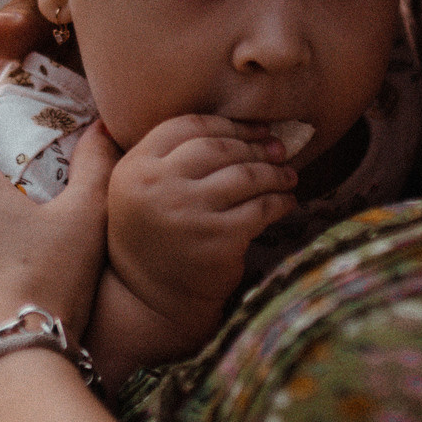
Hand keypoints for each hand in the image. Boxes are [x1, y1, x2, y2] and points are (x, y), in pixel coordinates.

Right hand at [105, 116, 299, 329]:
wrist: (151, 299)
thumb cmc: (154, 236)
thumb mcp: (139, 190)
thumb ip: (164, 154)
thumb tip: (230, 122)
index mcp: (134, 168)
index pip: (187, 126)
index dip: (227, 124)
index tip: (254, 129)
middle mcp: (157, 186)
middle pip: (219, 147)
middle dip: (256, 146)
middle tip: (278, 149)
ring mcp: (188, 213)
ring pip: (245, 175)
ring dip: (274, 172)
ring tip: (287, 174)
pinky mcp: (218, 239)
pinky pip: (261, 208)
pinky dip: (280, 202)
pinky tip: (286, 202)